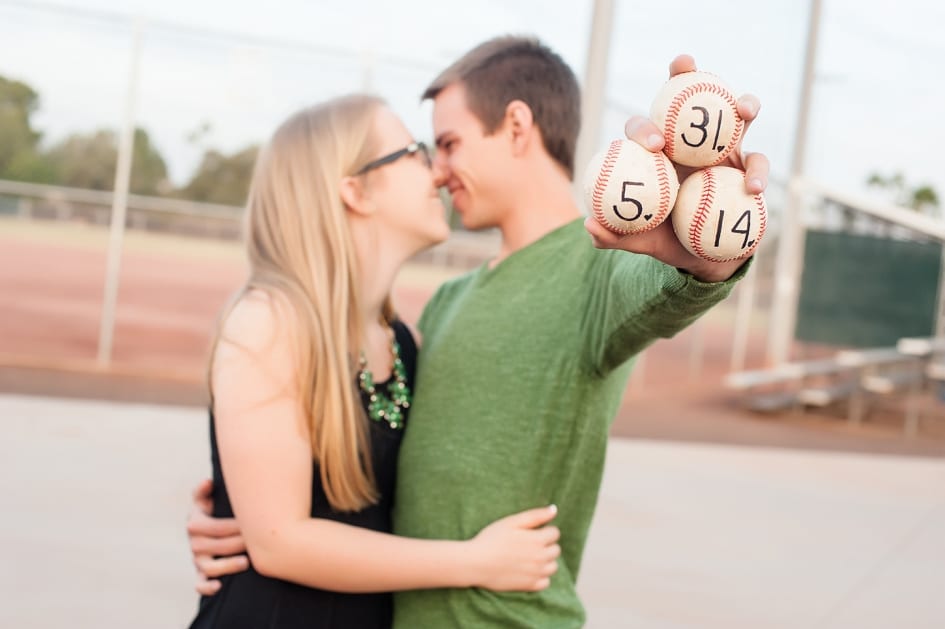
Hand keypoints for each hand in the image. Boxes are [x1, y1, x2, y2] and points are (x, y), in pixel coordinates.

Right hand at [187, 478, 248, 594]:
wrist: (213, 528)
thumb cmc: (215, 509)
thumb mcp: (208, 498)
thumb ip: (205, 490)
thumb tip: (208, 482)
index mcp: (196, 523)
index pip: (214, 527)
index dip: (233, 527)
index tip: (249, 524)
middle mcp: (195, 543)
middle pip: (215, 547)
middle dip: (237, 544)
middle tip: (257, 542)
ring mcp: (197, 560)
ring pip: (208, 567)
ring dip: (227, 566)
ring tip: (246, 563)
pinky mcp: (200, 574)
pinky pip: (199, 584)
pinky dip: (207, 587)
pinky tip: (219, 586)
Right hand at [467, 505, 560, 591]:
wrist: (475, 563)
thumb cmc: (491, 539)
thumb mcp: (512, 522)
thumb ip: (535, 515)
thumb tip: (554, 509)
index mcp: (538, 540)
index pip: (555, 533)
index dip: (544, 530)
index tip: (530, 532)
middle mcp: (541, 557)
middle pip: (556, 550)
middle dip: (546, 545)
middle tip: (528, 544)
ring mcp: (536, 573)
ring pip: (553, 567)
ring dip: (546, 561)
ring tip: (529, 557)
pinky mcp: (529, 586)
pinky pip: (545, 582)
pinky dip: (541, 577)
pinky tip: (528, 571)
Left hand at [586, 54, 768, 281]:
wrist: (702, 255)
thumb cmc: (664, 240)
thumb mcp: (639, 240)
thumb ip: (615, 236)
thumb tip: (589, 226)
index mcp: (658, 154)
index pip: (644, 128)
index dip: (644, 127)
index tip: (654, 144)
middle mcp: (690, 143)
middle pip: (687, 99)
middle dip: (686, 76)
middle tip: (687, 69)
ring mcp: (722, 149)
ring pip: (735, 116)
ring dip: (743, 103)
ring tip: (746, 110)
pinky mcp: (748, 165)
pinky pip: (757, 161)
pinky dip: (758, 171)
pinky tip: (754, 187)